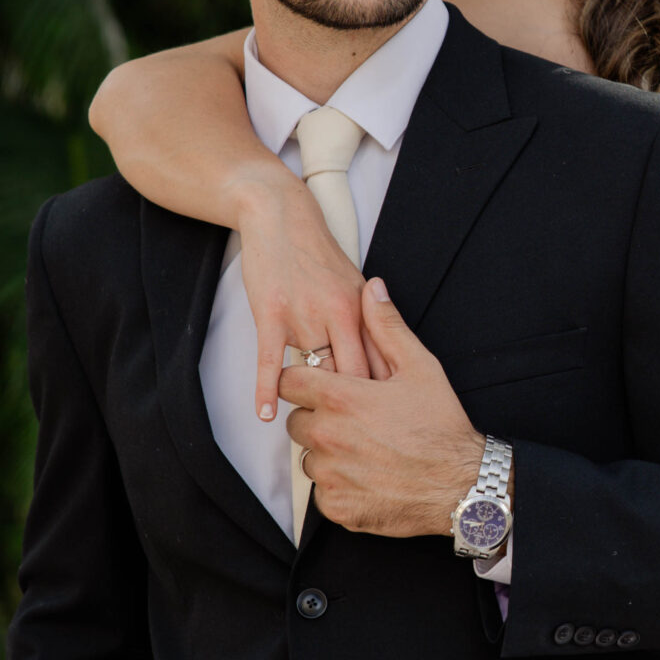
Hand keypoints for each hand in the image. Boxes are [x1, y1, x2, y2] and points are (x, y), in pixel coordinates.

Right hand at [236, 169, 372, 422]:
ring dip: (317, 405)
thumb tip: (378, 365)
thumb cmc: (315, 255)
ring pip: (317, 371)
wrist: (281, 216)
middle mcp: (340, 314)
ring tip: (318, 438)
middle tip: (361, 444)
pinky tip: (267, 414)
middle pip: (356, 374)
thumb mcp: (350, 286)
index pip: (380, 362)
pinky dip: (269, 389)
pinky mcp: (272, 313)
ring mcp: (306, 314)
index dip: (386, 398)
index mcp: (362, 309)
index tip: (393, 427)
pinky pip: (272, 359)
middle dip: (360, 411)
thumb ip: (365, 325)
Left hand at [279, 277, 483, 537]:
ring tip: (366, 450)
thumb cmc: (442, 425)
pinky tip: (370, 476)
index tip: (320, 386)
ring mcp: (331, 476)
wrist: (462, 486)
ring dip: (329, 454)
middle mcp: (328, 437)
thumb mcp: (420, 367)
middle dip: (318, 419)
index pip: (289, 382)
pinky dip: (340, 486)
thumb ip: (387, 327)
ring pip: (309, 458)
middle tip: (355, 422)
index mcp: (341, 399)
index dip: (303, 381)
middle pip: (296, 422)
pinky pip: (323, 493)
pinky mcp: (338, 508)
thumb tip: (373, 288)